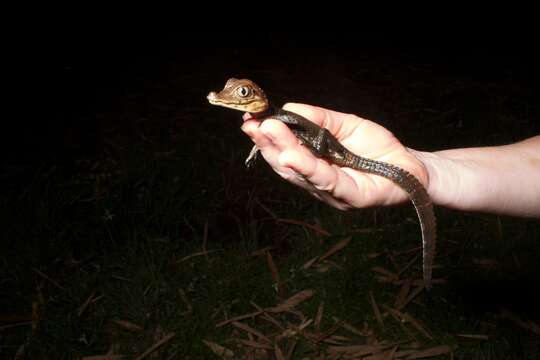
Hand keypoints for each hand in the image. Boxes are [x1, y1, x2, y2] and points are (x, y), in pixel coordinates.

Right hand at [241, 103, 429, 209]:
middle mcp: (317, 183)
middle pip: (286, 166)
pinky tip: (292, 156)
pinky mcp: (352, 197)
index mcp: (312, 166)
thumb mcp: (344, 124)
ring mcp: (332, 193)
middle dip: (267, 144)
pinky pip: (328, 181)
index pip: (282, 154)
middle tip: (252, 125)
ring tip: (268, 132)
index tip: (249, 121)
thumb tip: (288, 109)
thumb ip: (317, 118)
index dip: (265, 139)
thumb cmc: (376, 147)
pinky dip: (309, 168)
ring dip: (283, 151)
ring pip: (302, 174)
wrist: (410, 165)